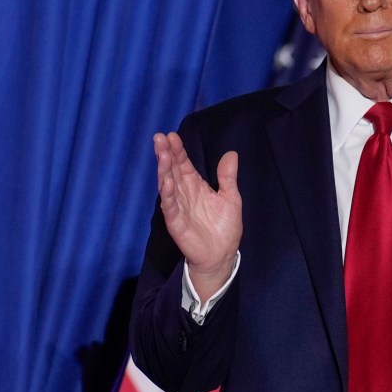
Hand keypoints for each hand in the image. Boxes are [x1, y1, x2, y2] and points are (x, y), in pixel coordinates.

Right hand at [154, 132, 240, 299]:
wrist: (222, 255)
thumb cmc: (225, 227)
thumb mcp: (231, 198)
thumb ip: (227, 177)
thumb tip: (232, 153)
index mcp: (195, 185)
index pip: (183, 164)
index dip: (178, 150)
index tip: (172, 135)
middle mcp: (183, 193)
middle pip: (172, 170)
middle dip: (166, 154)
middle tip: (160, 138)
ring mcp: (177, 207)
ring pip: (167, 185)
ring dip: (164, 170)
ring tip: (162, 154)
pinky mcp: (175, 222)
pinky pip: (169, 206)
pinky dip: (167, 194)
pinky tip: (166, 182)